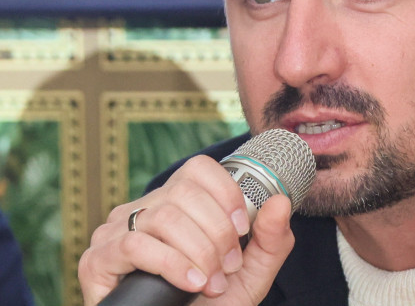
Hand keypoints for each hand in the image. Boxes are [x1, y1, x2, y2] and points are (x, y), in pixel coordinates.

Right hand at [78, 155, 294, 304]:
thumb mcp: (251, 274)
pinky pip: (135, 245)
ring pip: (164, 217)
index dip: (226, 193)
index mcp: (176, 203)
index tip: (242, 228)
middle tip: (227, 267)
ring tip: (210, 281)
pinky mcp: (97, 260)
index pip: (198, 169)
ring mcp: (116, 232)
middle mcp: (144, 209)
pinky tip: (190, 282)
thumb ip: (271, 240)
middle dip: (217, 232)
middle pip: (184, 192)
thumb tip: (280, 201)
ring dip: (198, 251)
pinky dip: (171, 264)